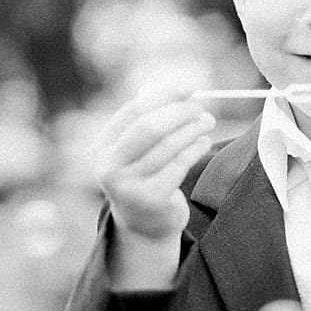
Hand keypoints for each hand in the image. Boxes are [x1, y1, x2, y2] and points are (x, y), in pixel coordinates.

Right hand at [96, 84, 215, 243]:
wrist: (144, 223)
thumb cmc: (145, 176)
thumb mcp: (138, 150)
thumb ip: (151, 119)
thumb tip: (178, 90)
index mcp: (102, 147)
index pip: (134, 111)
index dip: (164, 96)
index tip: (189, 87)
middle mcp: (109, 166)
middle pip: (149, 128)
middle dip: (180, 113)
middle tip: (201, 107)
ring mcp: (128, 185)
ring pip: (167, 147)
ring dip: (192, 129)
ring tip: (208, 121)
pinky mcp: (151, 198)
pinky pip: (178, 165)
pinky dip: (195, 149)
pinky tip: (204, 142)